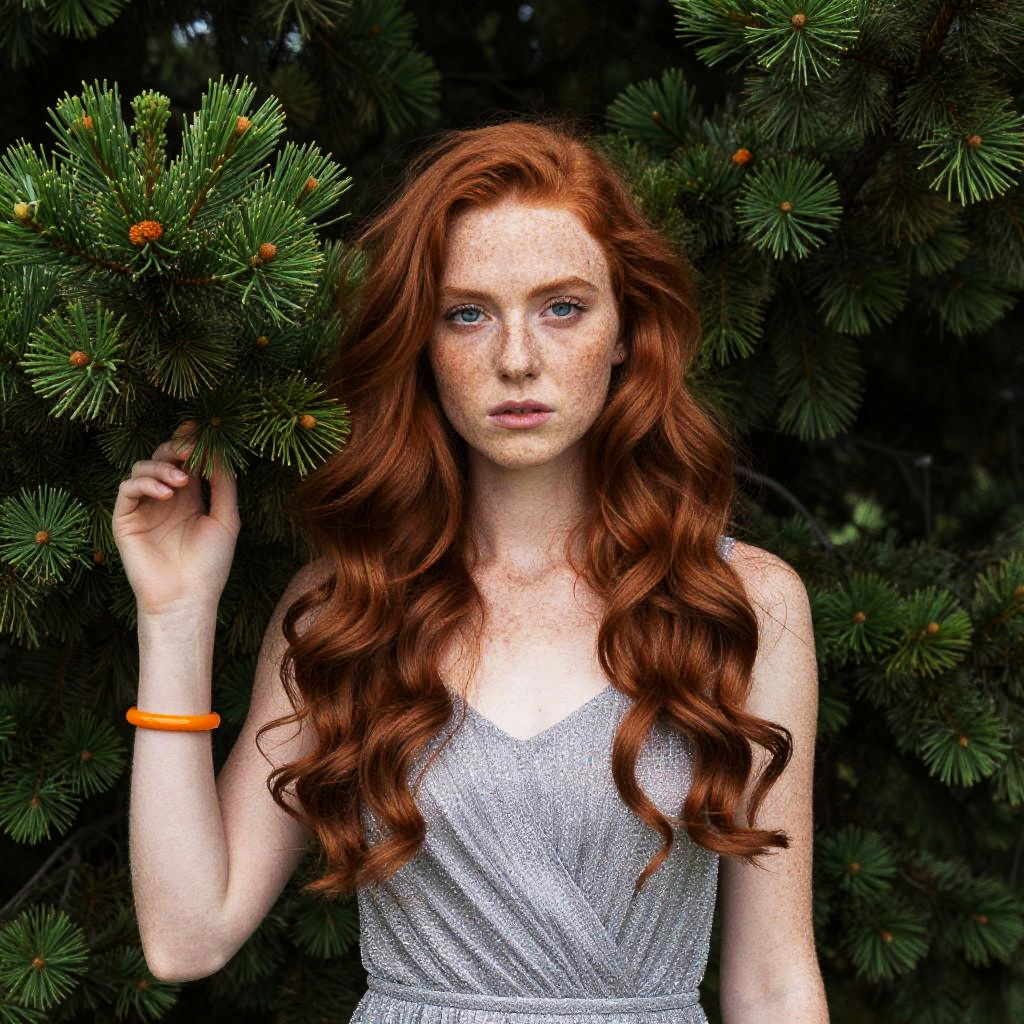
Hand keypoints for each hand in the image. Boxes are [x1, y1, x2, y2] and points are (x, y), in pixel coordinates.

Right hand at [112, 421, 239, 616]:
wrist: (188, 597)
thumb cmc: (210, 564)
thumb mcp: (225, 519)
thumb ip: (223, 485)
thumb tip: (219, 452)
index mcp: (189, 497)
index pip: (185, 460)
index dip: (190, 441)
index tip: (201, 428)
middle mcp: (165, 498)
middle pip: (162, 456)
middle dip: (177, 448)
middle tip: (192, 451)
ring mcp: (143, 507)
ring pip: (141, 467)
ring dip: (163, 467)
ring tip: (183, 482)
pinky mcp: (125, 519)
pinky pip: (126, 489)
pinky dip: (145, 484)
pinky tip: (167, 494)